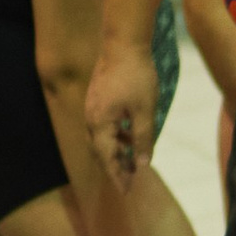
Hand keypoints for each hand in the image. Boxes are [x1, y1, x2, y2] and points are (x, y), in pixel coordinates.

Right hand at [83, 40, 158, 182]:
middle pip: (100, 151)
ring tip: (133, 161)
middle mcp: (90, 117)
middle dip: (115, 167)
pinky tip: (131, 135)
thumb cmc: (137, 77)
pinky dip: (115, 136)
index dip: (117, 176)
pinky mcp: (97, 98)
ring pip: (101, 138)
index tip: (126, 192)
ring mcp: (91, 107)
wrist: (124, 43)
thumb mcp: (145, 112)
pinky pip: (103, 125)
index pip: (106, 158)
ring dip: (116, 151)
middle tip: (130, 181)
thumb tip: (143, 164)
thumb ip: (143, 139)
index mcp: (99, 123)